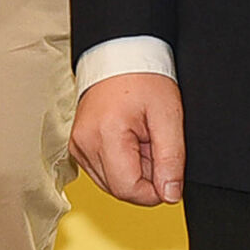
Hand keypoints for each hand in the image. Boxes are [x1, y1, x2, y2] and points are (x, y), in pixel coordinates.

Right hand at [72, 74, 185, 205]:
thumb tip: (170, 195)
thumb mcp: (168, 115)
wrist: (120, 55)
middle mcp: (84, 143)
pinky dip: (120, 163)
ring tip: (140, 138)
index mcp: (105, 134)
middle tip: (152, 143)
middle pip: (120, 189)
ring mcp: (78, 145)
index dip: (155, 188)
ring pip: (111, 184)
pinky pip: (103, 171)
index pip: (129, 190)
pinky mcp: (78, 146)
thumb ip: (172, 159)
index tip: (165, 166)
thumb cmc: (144, 78)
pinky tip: (127, 140)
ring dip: (132, 170)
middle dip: (144, 176)